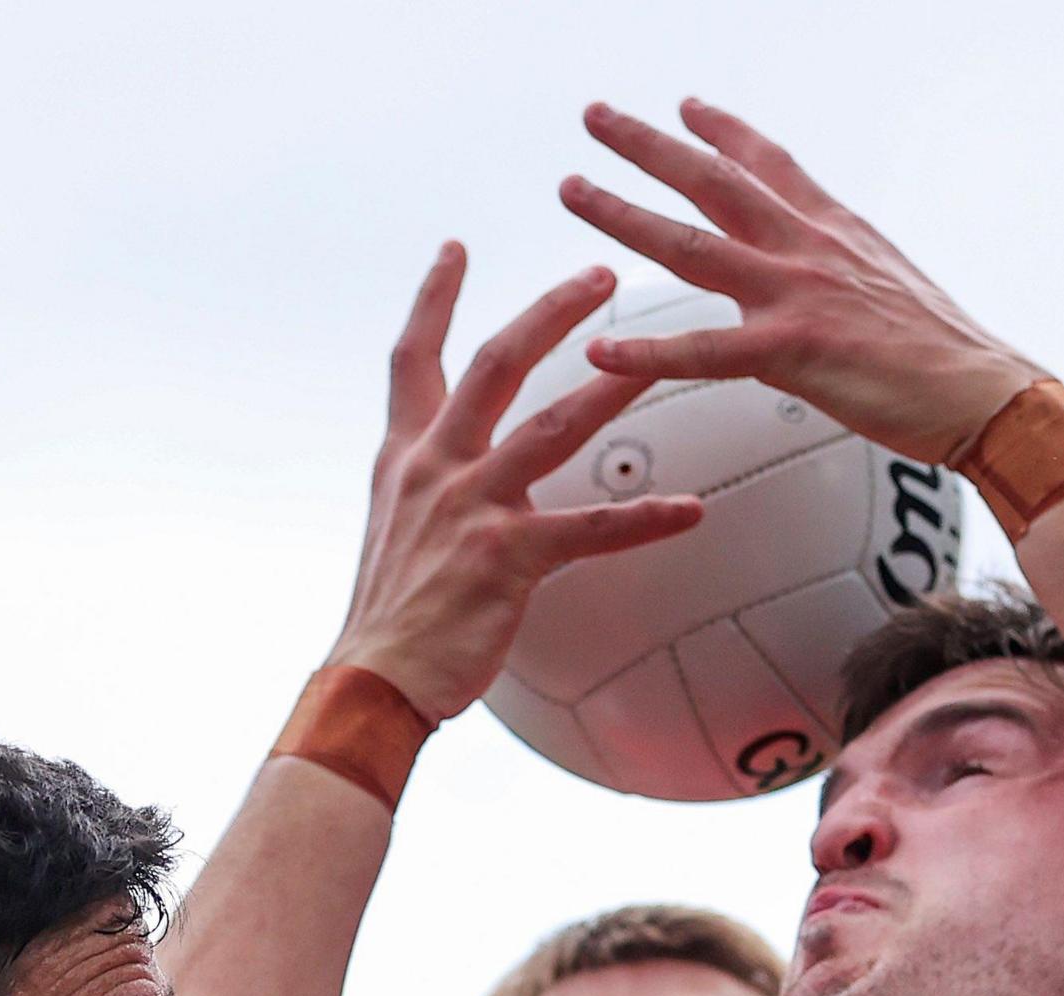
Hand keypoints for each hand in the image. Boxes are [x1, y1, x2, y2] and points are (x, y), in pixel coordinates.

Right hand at [324, 250, 705, 720]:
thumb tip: (470, 475)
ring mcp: (470, 508)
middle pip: (496, 364)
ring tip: (658, 360)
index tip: (456, 248)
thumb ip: (432, 489)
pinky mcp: (503, 558)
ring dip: (609, 389)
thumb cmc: (390, 617)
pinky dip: (644, 520)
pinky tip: (691, 510)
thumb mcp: (396, 531)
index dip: (434, 299)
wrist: (371, 680)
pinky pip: (590, 532)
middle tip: (600, 274)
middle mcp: (435, 467)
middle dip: (550, 312)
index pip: (413, 359)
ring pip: (551, 428)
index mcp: (405, 457)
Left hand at [556, 102, 1037, 464]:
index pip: (769, 162)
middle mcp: (808, 247)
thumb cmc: (947, 355)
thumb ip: (845, 270)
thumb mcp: (892, 284)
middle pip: (711, 180)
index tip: (686, 107)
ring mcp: (796, 293)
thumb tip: (831, 275)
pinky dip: (648, 353)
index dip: (723, 130)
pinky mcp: (793, 350)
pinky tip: (601, 349)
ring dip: (623, 213)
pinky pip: (704, 351)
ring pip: (690, 244)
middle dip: (648, 145)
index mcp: (834, 229)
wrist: (988, 392)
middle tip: (596, 117)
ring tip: (572, 190)